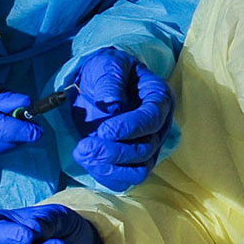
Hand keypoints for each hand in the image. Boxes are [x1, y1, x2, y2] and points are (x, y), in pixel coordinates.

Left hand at [68, 48, 173, 190]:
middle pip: (146, 150)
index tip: (103, 130)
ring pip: (139, 171)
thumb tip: (114, 107)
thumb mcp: (108, 64)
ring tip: (83, 154)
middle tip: (85, 146)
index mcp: (159, 98)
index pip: (152, 119)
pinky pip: (125, 180)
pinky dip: (106, 175)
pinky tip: (87, 161)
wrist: (97, 82)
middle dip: (114, 152)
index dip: (129, 128)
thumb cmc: (107, 70)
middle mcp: (159, 127)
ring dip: (110, 168)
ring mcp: (148, 147)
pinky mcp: (132, 162)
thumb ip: (111, 81)